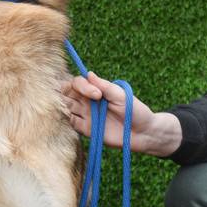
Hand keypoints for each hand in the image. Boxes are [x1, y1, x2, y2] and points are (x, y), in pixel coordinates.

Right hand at [61, 72, 180, 156]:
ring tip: (73, 110)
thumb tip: (89, 74)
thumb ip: (104, 86)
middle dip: (64, 94)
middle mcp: (87, 101)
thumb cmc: (135, 111)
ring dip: (64, 107)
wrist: (142, 133)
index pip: (77, 83)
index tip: (97, 95)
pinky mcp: (86, 129)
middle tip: (73, 101)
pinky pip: (71, 123)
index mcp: (96, 90)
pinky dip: (67, 121)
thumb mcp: (121, 96)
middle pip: (66, 93)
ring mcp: (85, 115)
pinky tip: (73, 120)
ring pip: (66, 107)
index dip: (82, 86)